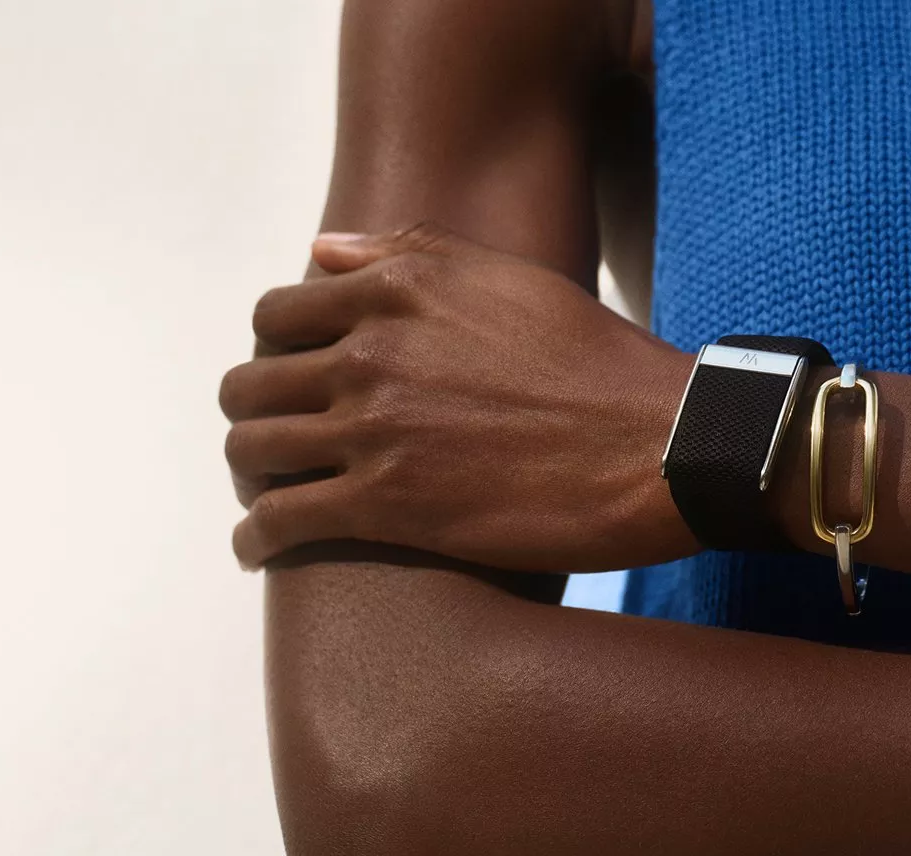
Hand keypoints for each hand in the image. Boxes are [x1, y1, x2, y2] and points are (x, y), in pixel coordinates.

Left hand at [221, 223, 701, 570]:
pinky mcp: (386, 504)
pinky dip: (254, 539)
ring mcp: (373, 429)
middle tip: (277, 448)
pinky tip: (259, 552)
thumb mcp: (507, 279)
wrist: (661, 446)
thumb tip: (322, 249)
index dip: (274, 354)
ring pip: (251, 452)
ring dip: (249, 478)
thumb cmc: (598, 363)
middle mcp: (369, 352)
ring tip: (268, 498)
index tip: (289, 385)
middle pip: (249, 385)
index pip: (275, 316)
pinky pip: (279, 521)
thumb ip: (407, 253)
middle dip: (254, 418)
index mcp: (395, 289)